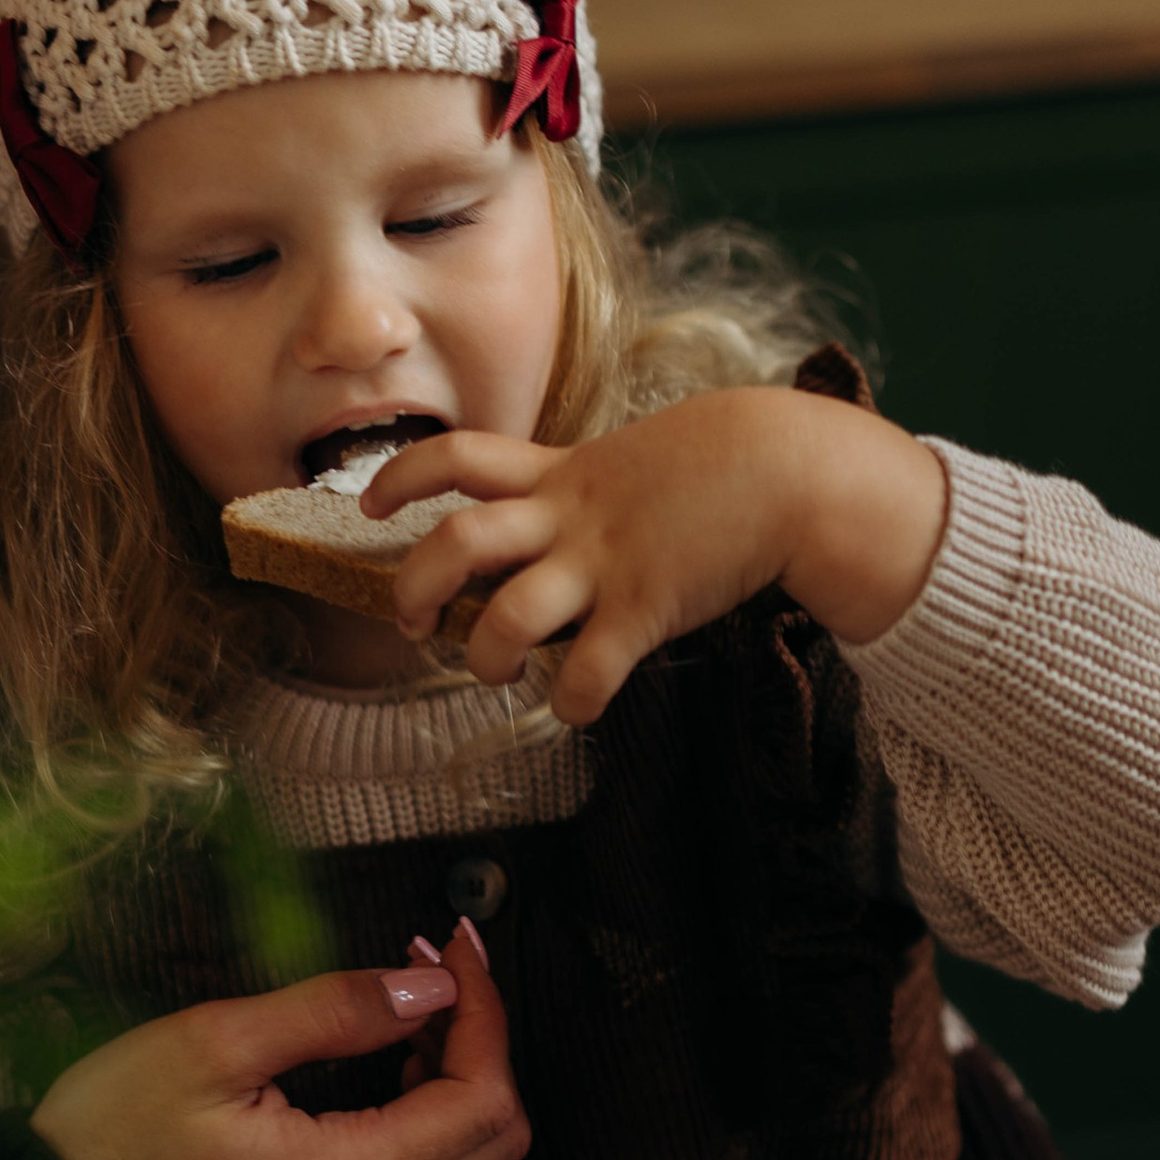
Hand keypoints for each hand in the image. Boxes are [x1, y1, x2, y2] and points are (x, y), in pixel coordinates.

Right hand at [30, 920, 528, 1159]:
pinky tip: (393, 1063)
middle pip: (496, 1142)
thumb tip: (428, 984)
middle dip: (485, 1043)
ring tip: (412, 1008)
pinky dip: (434, 1119)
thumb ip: (332, 1010)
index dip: (485, 1013)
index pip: (480, 1100)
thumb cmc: (111, 1134)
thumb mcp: (213, 1042)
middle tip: (437, 971)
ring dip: (464, 1080)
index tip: (454, 948)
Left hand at [362, 385, 948, 726]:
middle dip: (415, 587)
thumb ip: (579, 493)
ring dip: (484, 655)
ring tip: (492, 668)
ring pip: (508, 616)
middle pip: (456, 542)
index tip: (369, 505)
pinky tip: (574, 703)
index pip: (456, 457)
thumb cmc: (716, 469)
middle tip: (414, 619)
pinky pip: (587, 672)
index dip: (400, 479)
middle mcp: (568, 517)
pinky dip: (569, 700)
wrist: (791, 468)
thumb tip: (544, 529)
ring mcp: (605, 563)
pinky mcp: (647, 608)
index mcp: (558, 475)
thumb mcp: (631, 460)